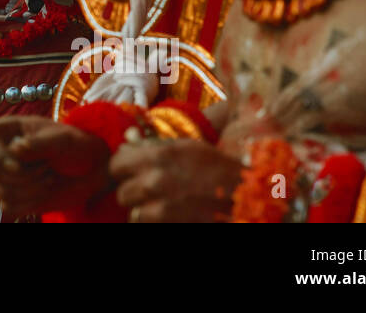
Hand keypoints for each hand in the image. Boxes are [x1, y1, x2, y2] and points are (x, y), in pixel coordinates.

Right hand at [0, 115, 110, 217]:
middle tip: (48, 167)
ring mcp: (5, 176)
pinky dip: (29, 203)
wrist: (91, 170)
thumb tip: (16, 149)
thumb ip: (40, 144)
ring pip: (2, 190)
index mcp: (8, 129)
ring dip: (31, 189)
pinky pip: (8, 206)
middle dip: (24, 175)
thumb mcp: (63, 140)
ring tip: (50, 177)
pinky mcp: (12, 197)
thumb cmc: (76, 146)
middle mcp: (1, 151)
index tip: (18, 164)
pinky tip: (45, 192)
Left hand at [110, 137, 241, 221]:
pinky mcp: (170, 225)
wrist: (249, 198)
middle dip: (133, 193)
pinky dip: (157, 222)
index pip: (116, 165)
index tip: (131, 173)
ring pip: (134, 215)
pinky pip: (148, 225)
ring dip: (144, 212)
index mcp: (157, 156)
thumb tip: (126, 140)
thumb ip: (152, 145)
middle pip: (122, 194)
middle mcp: (154, 182)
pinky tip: (172, 216)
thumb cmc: (219, 169)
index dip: (123, 170)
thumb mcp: (187, 147)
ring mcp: (162, 210)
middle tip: (150, 192)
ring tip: (163, 206)